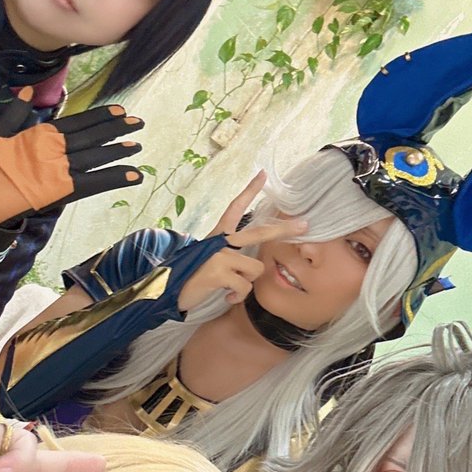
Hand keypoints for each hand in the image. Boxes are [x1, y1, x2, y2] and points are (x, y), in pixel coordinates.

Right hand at [0, 94, 144, 224]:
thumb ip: (15, 113)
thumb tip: (27, 91)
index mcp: (39, 134)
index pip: (77, 122)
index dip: (99, 117)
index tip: (119, 111)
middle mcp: (53, 149)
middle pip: (91, 137)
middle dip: (115, 130)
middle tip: (138, 123)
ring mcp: (59, 171)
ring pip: (96, 156)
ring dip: (118, 151)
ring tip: (137, 145)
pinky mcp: (62, 192)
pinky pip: (94, 183)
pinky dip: (115, 178)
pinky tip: (134, 174)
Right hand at [177, 171, 306, 311]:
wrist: (166, 292)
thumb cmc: (192, 278)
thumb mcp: (211, 260)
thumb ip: (230, 255)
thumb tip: (256, 264)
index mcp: (217, 235)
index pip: (234, 207)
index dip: (249, 191)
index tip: (263, 175)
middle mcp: (219, 241)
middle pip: (259, 233)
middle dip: (284, 230)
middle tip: (304, 225)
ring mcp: (219, 255)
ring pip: (255, 269)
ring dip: (246, 284)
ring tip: (230, 289)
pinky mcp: (218, 272)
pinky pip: (244, 286)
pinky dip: (237, 296)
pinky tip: (225, 296)